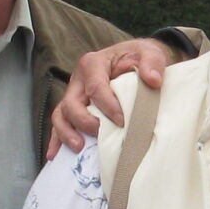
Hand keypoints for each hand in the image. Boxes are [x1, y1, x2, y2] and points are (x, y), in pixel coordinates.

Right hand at [47, 39, 177, 157]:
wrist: (133, 61)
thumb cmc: (138, 58)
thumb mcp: (150, 53)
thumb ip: (152, 62)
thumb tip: (153, 80)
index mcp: (93, 64)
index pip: (95, 87)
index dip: (107, 106)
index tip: (121, 120)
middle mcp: (78, 80)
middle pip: (71, 103)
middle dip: (84, 121)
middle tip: (100, 133)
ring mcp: (73, 96)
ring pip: (60, 115)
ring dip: (66, 133)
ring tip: (79, 147)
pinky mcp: (73, 109)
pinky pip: (61, 125)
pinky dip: (56, 141)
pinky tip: (56, 155)